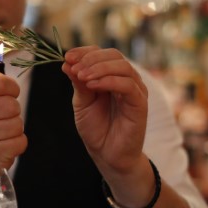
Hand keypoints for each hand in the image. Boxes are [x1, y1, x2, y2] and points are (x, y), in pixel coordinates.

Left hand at [62, 46, 147, 174]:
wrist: (107, 154)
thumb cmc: (96, 128)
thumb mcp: (82, 102)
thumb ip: (78, 83)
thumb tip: (67, 62)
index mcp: (111, 76)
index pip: (101, 53)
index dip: (84, 52)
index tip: (67, 57)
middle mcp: (126, 79)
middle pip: (114, 55)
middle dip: (91, 59)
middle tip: (74, 68)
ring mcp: (135, 90)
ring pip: (122, 66)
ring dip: (98, 68)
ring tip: (81, 77)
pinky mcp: (140, 103)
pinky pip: (128, 84)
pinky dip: (109, 81)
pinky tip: (93, 85)